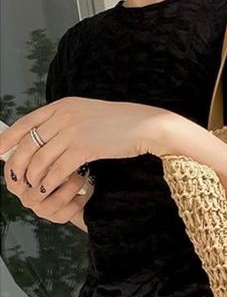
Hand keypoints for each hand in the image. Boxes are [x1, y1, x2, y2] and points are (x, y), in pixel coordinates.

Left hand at [0, 96, 167, 210]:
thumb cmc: (120, 123)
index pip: (25, 123)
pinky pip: (58, 169)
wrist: (144, 126)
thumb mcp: (87, 115)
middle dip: (18, 164)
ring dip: (34, 177)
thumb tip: (47, 137)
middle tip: (15, 179)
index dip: (8, 139)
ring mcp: (73, 131)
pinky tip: (48, 189)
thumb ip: (66, 122)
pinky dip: (50, 182)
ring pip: (41, 159)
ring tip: (32, 188)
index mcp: (62, 107)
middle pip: (29, 144)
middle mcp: (63, 116)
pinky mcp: (84, 148)